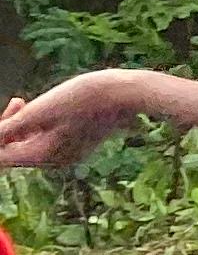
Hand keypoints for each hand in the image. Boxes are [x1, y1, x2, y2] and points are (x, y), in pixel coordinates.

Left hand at [0, 68, 168, 174]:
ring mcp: (68, 154)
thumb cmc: (84, 97)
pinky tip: (47, 108)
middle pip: (15, 151)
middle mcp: (54, 161)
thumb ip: (9, 127)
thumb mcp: (40, 110)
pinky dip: (40, 127)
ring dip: (22, 126)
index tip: (12, 107)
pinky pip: (47, 141)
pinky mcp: (78, 144)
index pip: (1, 155)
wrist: (128, 93)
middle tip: (18, 101)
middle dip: (8, 129)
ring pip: (31, 145)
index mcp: (43, 156)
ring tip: (26, 101)